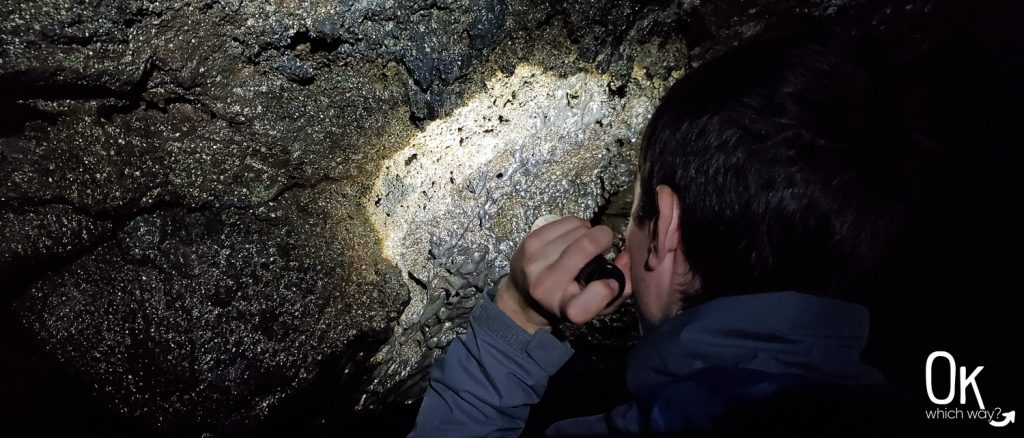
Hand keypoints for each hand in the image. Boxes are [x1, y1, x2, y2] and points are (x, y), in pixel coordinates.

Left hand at [495, 216, 631, 333]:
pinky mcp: (529, 242)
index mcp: (567, 308)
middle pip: (585, 246)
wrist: (524, 298)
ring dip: (589, 231)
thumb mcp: (597, 305)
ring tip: (586, 244)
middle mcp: (547, 285)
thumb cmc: (568, 301)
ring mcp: (534, 261)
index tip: (611, 281)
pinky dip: (577, 224)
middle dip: (604, 238)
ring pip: (576, 229)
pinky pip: (565, 221)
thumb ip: (621, 288)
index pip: (599, 292)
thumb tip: (625, 257)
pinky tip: (574, 236)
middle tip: (605, 244)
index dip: (612, 282)